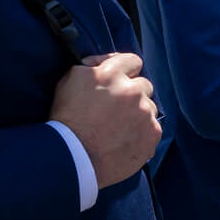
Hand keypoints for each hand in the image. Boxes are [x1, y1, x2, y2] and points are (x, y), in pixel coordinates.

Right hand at [51, 52, 160, 188]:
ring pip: (150, 107)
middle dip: (133, 94)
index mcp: (112, 74)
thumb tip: (107, 61)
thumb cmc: (66, 119)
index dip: (126, 71)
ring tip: (119, 128)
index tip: (119, 82)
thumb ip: (92, 65)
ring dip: (139, 114)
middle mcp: (132, 90)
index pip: (133, 61)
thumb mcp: (70, 81)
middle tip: (117, 109)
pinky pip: (153, 128)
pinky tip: (126, 140)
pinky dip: (142, 133)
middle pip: (144, 85)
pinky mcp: (152, 134)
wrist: (72, 157)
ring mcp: (145, 113)